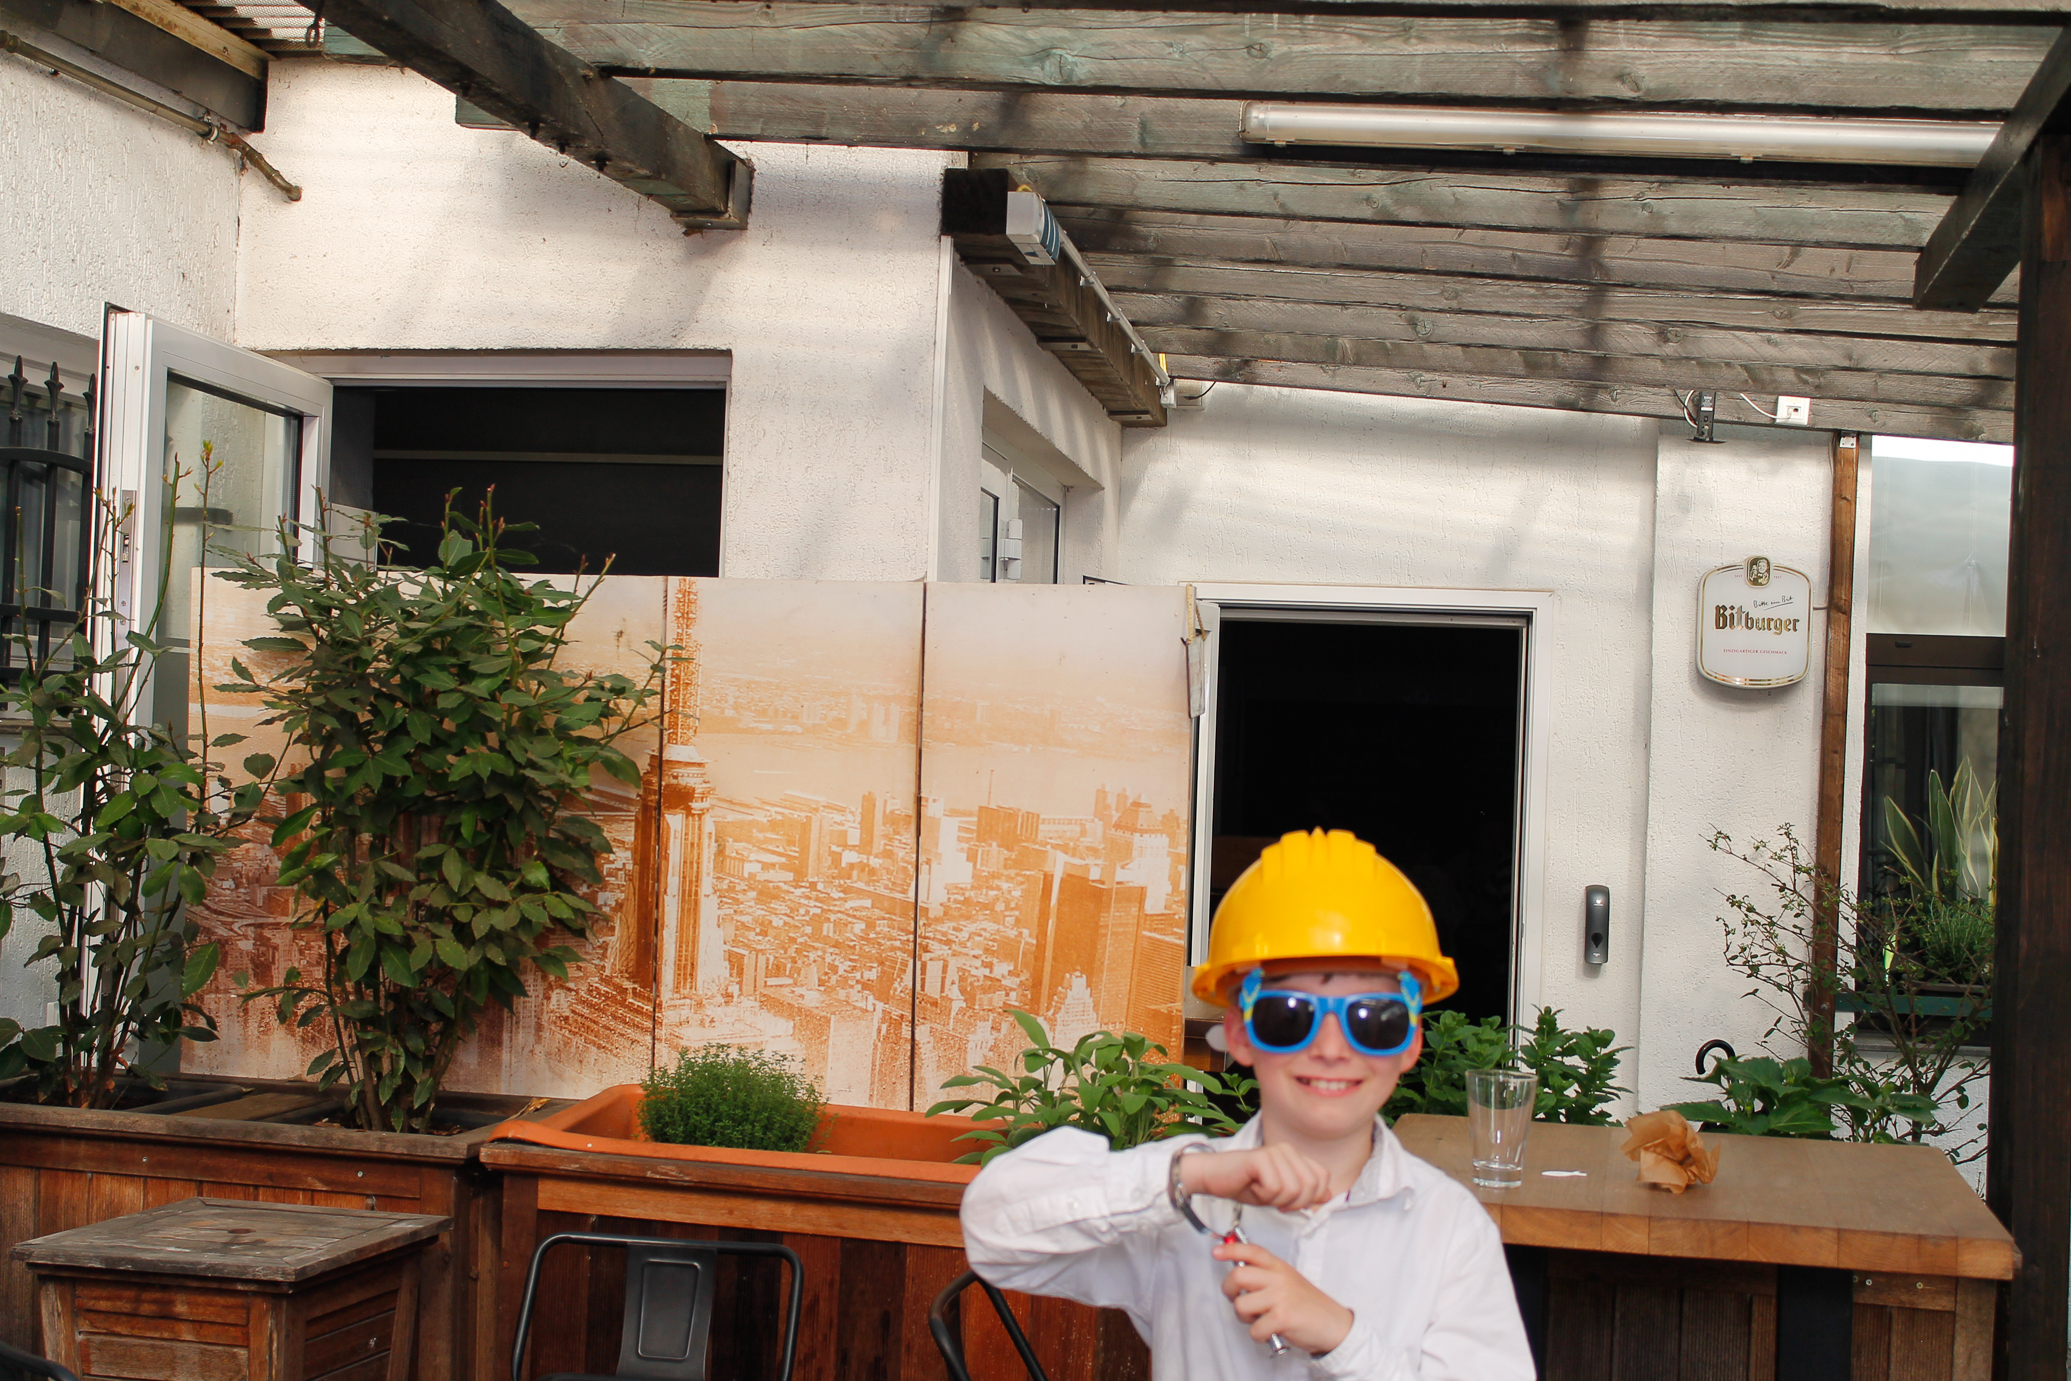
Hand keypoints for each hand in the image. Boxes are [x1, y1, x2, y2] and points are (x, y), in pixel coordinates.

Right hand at [1179, 1144, 1335, 1211]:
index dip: (1311, 1198)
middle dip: (1294, 1202)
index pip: (1322, 1179)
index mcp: (1295, 1155)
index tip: (1290, 1202)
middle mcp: (1287, 1150)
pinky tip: (1253, 1186)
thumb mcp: (1280, 1194)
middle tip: (1274, 1199)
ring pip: (1294, 1188)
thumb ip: (1305, 1194)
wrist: (1214, 1177)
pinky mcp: (1261, 1158)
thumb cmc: (1245, 1185)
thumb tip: (1329, 1196)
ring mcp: (1274, 1151)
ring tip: (1261, 1191)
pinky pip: (1275, 1187)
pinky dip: (1264, 1195)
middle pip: (1311, 1186)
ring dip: (1276, 1199)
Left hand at [1212, 1240, 1354, 1355]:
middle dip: (1229, 1290)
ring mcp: (1280, 1297)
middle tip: (1236, 1298)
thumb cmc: (1308, 1305)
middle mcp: (1279, 1278)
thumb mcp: (1289, 1281)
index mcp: (1279, 1267)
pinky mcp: (1282, 1317)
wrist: (1334, 1324)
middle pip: (1238, 1276)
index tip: (1217, 1252)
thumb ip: (1267, 1275)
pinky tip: (1270, 1331)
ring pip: (1241, 1305)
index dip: (1231, 1249)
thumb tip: (1238, 1275)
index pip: (1252, 1251)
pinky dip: (1258, 1335)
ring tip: (1259, 1318)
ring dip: (1245, 1318)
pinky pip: (1254, 1329)